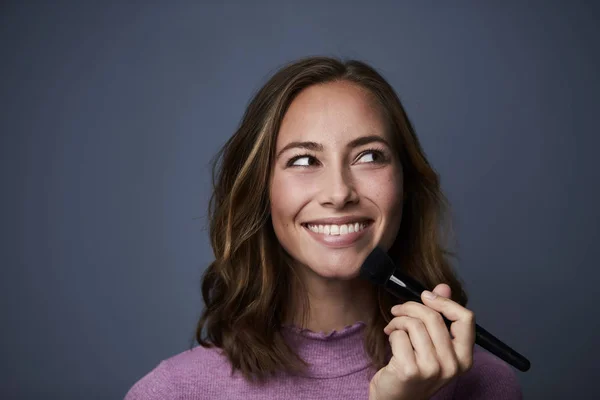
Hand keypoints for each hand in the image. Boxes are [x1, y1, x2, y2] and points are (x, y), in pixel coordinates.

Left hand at [369, 284, 474, 399]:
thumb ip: (440, 315)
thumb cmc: (414, 370)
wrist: (396, 399)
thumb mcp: (433, 344)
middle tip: (398, 310)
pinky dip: (391, 333)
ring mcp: (432, 370)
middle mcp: (453, 365)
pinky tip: (390, 340)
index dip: (444, 301)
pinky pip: (399, 335)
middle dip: (411, 307)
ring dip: (398, 320)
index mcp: (464, 357)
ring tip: (393, 327)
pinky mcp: (410, 370)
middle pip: (434, 317)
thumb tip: (443, 286)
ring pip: (414, 324)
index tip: (426, 296)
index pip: (465, 318)